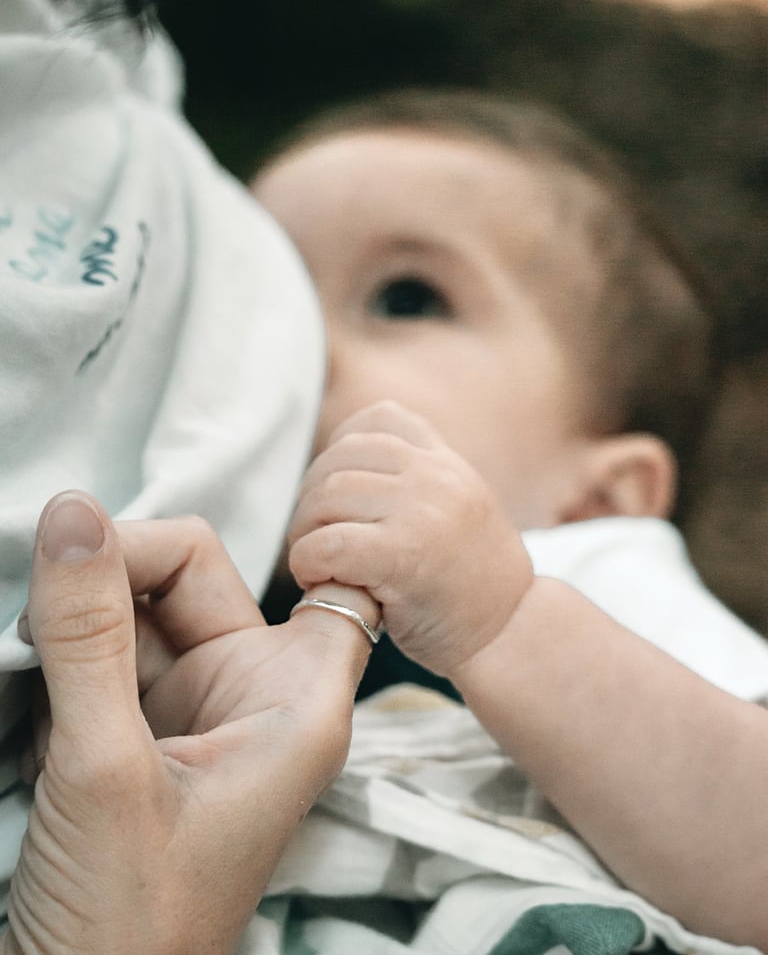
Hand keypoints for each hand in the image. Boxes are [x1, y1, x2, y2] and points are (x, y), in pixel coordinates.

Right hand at [4, 491, 374, 954]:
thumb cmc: (126, 926)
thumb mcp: (104, 770)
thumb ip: (88, 636)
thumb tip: (74, 513)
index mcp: (297, 702)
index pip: (321, 579)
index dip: (275, 545)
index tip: (186, 542)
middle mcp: (256, 694)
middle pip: (198, 575)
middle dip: (118, 571)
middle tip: (48, 599)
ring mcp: (195, 707)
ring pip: (142, 608)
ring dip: (81, 610)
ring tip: (30, 646)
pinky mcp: (142, 727)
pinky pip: (108, 650)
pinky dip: (67, 646)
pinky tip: (30, 667)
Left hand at [289, 401, 532, 675]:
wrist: (511, 634)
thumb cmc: (473, 584)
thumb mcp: (458, 509)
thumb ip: (416, 482)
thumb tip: (338, 471)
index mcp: (447, 462)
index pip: (380, 418)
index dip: (341, 449)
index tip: (336, 493)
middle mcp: (436, 476)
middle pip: (340, 460)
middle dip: (311, 501)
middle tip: (313, 540)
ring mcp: (422, 512)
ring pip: (327, 497)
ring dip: (304, 533)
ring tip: (315, 564)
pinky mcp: (404, 556)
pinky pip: (328, 544)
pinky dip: (308, 562)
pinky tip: (318, 582)